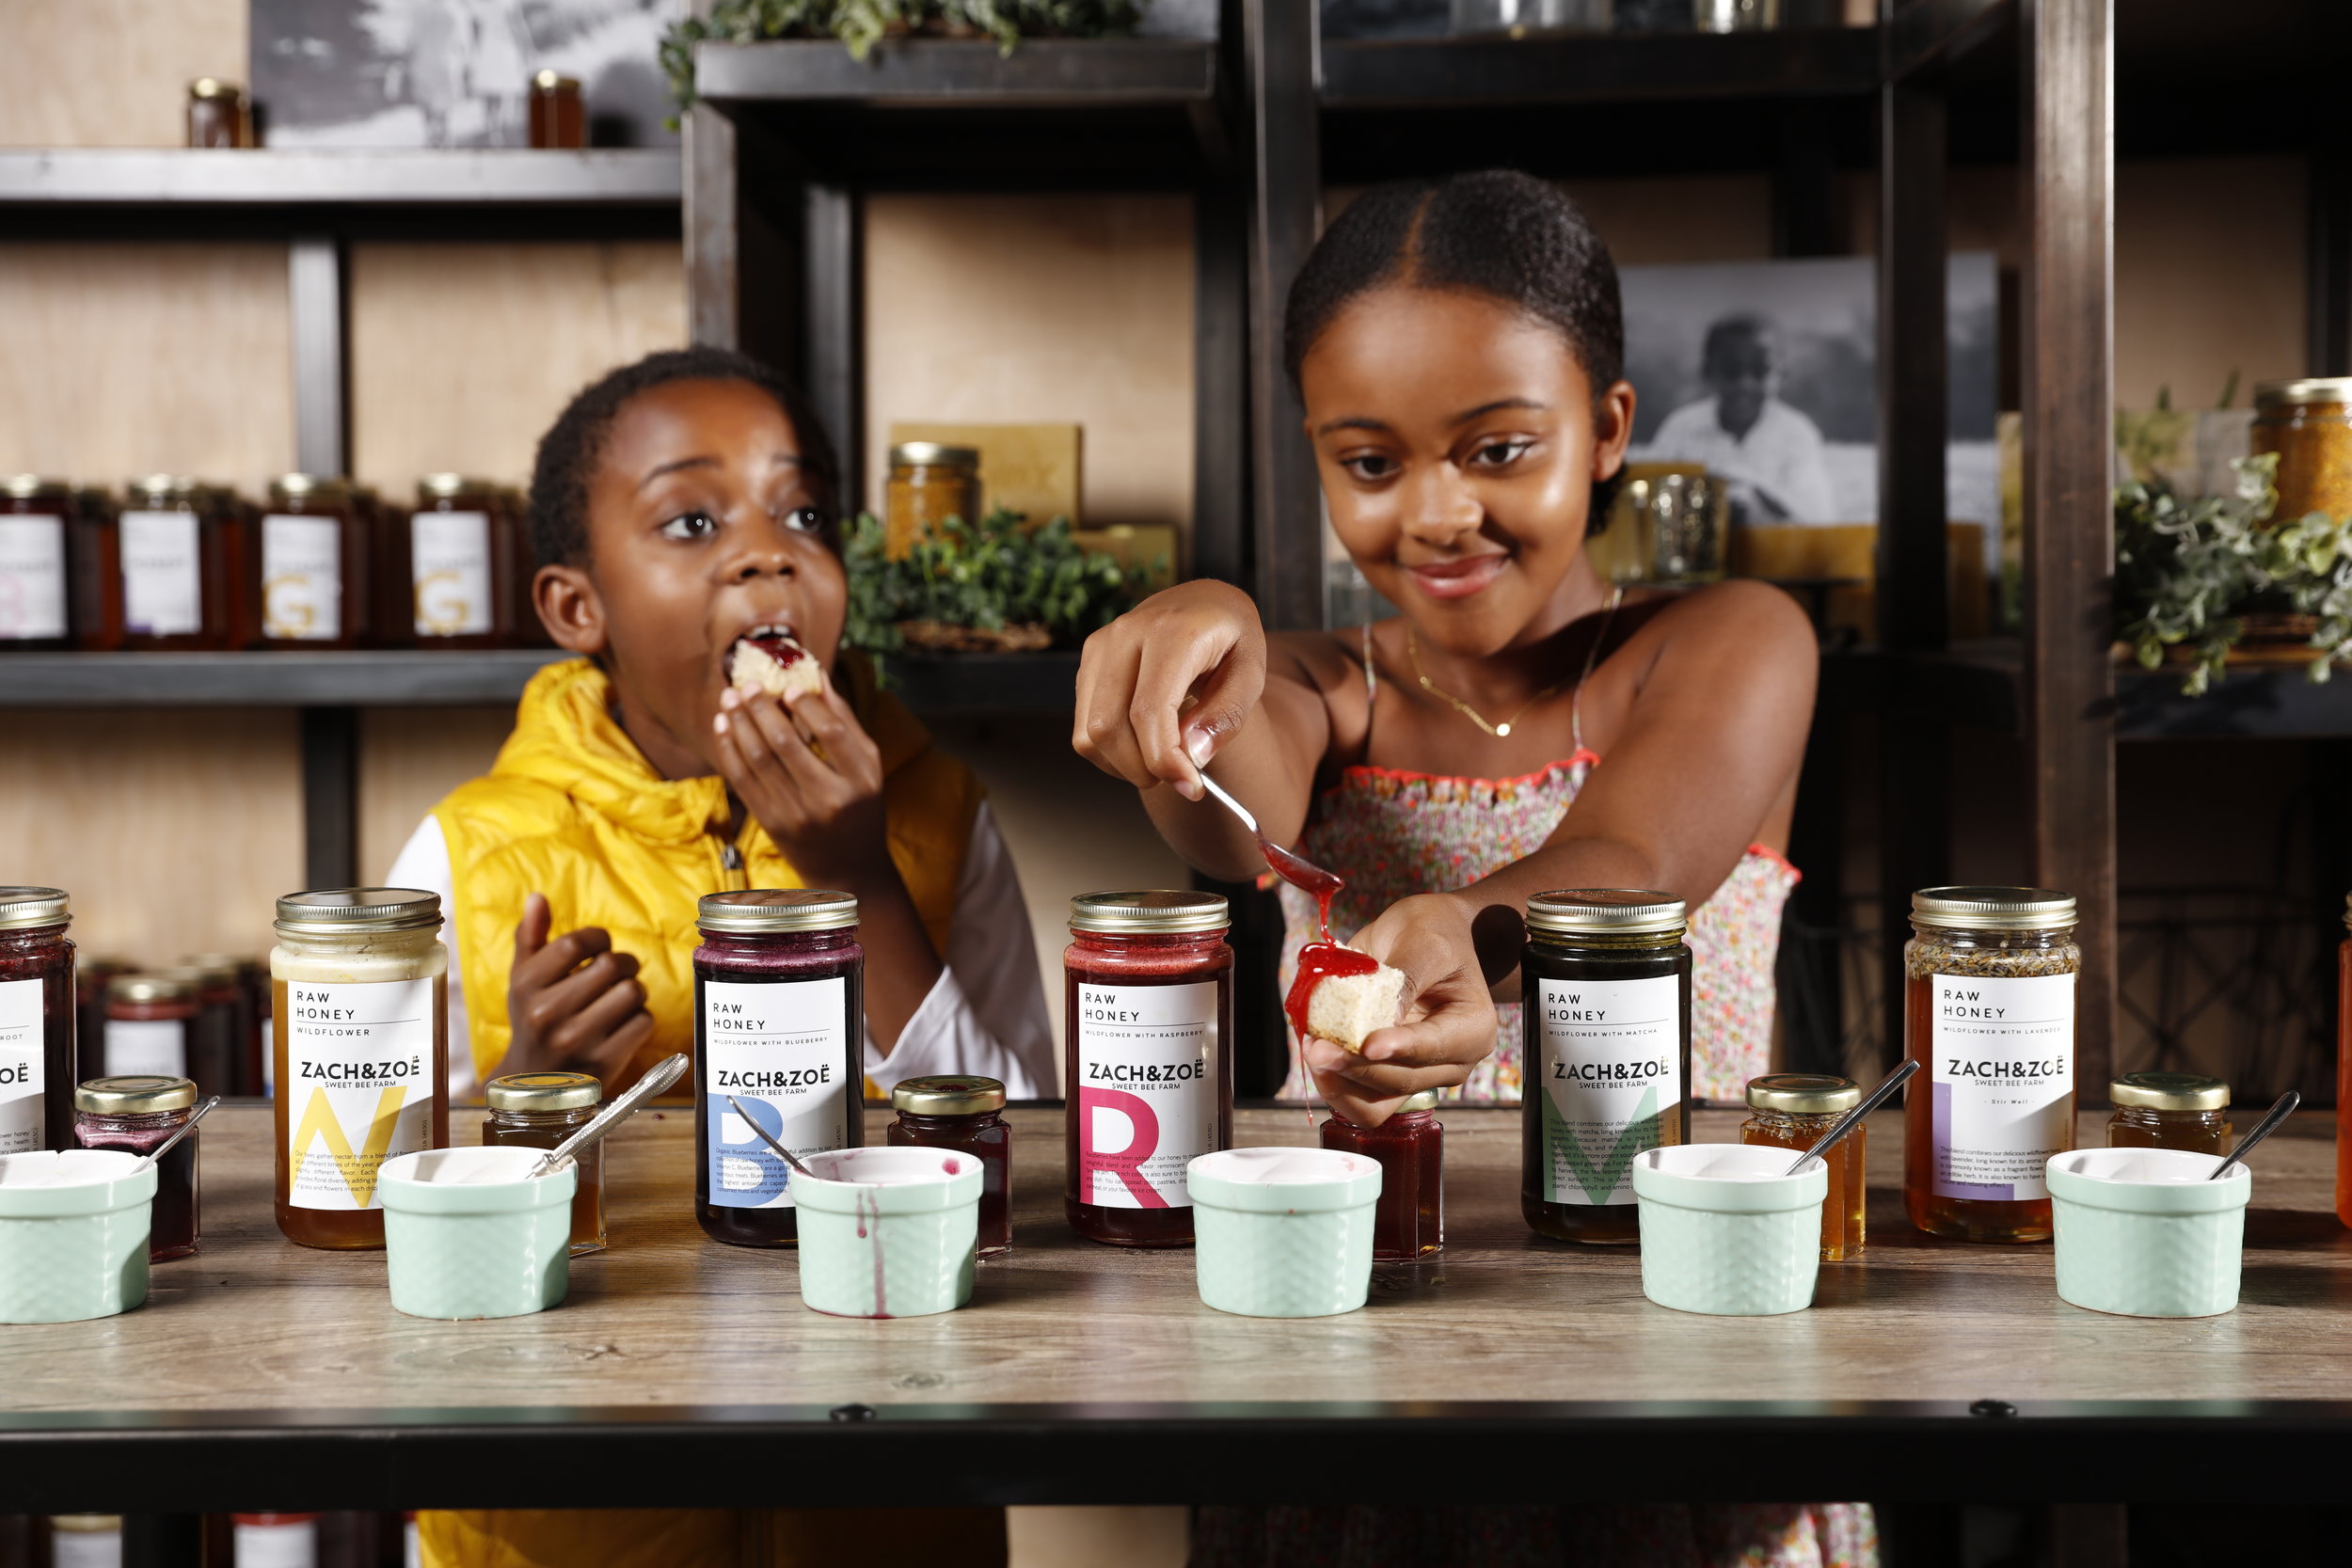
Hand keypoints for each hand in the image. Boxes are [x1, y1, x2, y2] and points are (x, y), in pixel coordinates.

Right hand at [502, 892, 653, 1088]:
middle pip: (611, 965)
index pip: (577, 943)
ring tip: (622, 997)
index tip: (601, 945)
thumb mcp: (522, 982)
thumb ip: (530, 937)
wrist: (533, 1088)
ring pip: (632, 992)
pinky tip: (624, 1024)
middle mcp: (547, 1014)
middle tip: (620, 971)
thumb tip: (537, 897)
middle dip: (624, 963)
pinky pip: (643, 1022)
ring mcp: (576, 1040)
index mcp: (526, 987)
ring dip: (635, 990)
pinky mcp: (603, 1063)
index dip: (599, 938)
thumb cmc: (532, 1021)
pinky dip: (641, 1019)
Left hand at [713, 667, 890, 888]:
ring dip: (739, 723)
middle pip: (787, 743)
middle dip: (761, 708)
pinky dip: (729, 749)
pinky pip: (743, 780)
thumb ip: (844, 722)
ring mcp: (796, 814)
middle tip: (746, 685)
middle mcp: (829, 799)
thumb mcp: (867, 768)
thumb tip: (816, 675)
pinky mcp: (771, 824)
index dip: (807, 705)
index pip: (831, 733)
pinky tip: (724, 727)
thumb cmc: (860, 808)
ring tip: (729, 698)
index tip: (788, 685)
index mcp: (860, 781)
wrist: (848, 870)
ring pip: (759, 759)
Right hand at [1074, 580, 1265, 799]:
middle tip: (1179, 778)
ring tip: (1162, 761)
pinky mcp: (1089, 661)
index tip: (1192, 787)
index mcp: (1173, 631)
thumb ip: (1226, 716)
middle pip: (1108, 727)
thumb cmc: (1231, 640)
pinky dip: (1110, 753)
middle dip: (1142, 769)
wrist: (1205, 603)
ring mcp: (1101, 645)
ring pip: (1090, 733)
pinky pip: (1084, 726)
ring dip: (1124, 766)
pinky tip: (1143, 745)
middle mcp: (1126, 633)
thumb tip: (1193, 757)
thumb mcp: (1251, 673)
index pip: (1149, 710)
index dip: (1165, 760)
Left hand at [1303, 893, 1499, 1126]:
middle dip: (1354, 1067)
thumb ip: (1404, 978)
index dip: (1397, 1048)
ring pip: (1376, 1106)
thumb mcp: (1424, 941)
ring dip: (1339, 1084)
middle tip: (1316, 1045)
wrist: (1430, 936)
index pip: (1433, 1048)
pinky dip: (1334, 1084)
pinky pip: (1359, 1100)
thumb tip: (1375, 1021)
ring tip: (1313, 1049)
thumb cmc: (1434, 933)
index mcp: (1472, 1028)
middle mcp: (1451, 1062)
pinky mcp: (1388, 1078)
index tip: (1367, 1044)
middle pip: (1399, 1082)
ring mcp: (1419, 1075)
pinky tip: (1317, 1053)